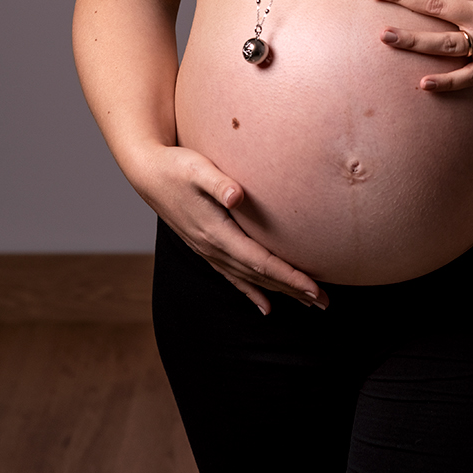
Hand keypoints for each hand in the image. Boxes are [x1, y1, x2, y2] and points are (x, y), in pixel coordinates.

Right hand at [136, 144, 328, 314]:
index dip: (288, 276)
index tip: (314, 288)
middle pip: (260, 276)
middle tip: (324, 304)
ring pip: (250, 280)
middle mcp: (213, 248)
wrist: (147, 173)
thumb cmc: (176, 167)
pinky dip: (253, 292)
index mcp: (216, 232)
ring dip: (279, 292)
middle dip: (293, 290)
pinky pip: (235, 277)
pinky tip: (265, 306)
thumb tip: (237, 195)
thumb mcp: (197, 169)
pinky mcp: (207, 247)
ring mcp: (209, 251)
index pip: (260, 261)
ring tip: (307, 304)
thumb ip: (218, 182)